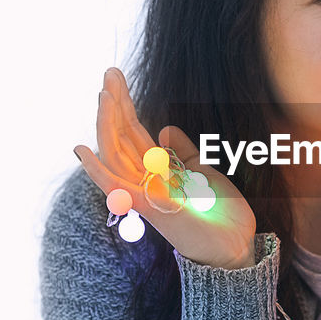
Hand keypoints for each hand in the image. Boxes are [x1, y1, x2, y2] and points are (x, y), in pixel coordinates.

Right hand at [74, 68, 258, 269]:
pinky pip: (117, 187)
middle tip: (109, 72)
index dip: (125, 106)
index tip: (116, 78)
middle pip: (122, 138)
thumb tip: (164, 129)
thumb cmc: (222, 215)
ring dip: (107, 125)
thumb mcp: (205, 173)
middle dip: (115, 105)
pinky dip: (97, 170)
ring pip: (116, 155)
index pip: (135, 134)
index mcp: (159, 172)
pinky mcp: (151, 209)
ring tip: (105, 95)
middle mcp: (147, 181)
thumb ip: (184, 153)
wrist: (238, 247)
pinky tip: (82, 150)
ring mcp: (146, 195)